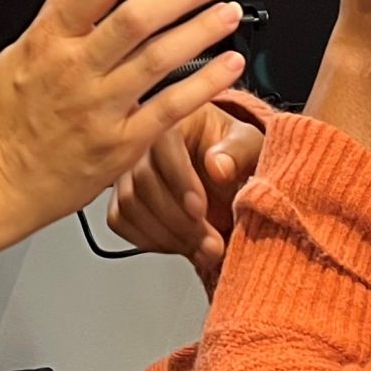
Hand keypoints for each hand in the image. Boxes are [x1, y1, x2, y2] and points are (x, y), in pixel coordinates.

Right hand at [0, 0, 247, 234]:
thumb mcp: (20, 51)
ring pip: (159, 58)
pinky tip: (228, 65)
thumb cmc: (6, 121)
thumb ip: (61, 10)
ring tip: (227, 13)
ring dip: (202, 30)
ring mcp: (98, 109)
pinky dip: (205, 83)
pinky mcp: (120, 145)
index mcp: (47, 41)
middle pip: (135, 18)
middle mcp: (73, 71)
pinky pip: (171, 108)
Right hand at [109, 102, 266, 288]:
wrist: (222, 172)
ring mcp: (127, 171)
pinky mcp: (122, 197)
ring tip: (203, 250)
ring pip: (129, 206)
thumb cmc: (232, 151)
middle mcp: (142, 143)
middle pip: (142, 182)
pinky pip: (121, 221)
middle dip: (178, 220)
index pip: (162, 145)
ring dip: (167, 236)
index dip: (179, 180)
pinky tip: (181, 246)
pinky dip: (150, 241)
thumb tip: (218, 166)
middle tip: (211, 243)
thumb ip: (239, 152)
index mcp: (172, 120)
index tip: (200, 209)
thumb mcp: (249, 145)